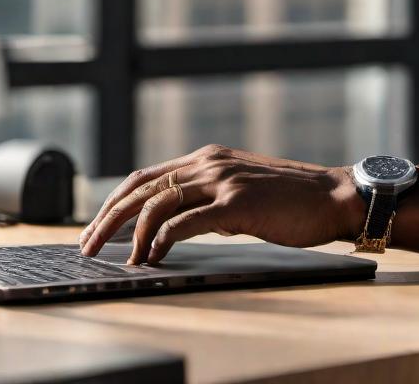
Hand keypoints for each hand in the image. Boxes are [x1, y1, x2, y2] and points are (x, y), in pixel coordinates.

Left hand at [77, 145, 362, 264]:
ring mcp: (224, 180)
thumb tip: (175, 226)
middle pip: (143, 187)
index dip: (115, 202)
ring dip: (130, 233)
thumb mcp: (242, 189)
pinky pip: (186, 221)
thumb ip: (209, 199)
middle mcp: (211, 163)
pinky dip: (162, 240)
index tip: (95, 228)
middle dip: (108, 218)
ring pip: (158, 202)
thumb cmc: (290, 200)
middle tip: (86, 246)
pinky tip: (153, 257)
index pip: (146, 176)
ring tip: (121, 260)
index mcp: (209, 158)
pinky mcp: (238, 203)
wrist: (332, 197)